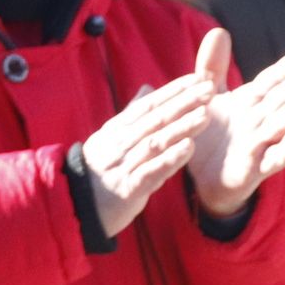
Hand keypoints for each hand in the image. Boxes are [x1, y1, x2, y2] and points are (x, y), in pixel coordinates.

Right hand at [80, 73, 212, 237]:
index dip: (173, 91)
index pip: (148, 105)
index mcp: (117, 129)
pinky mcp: (129, 188)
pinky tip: (189, 147)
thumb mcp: (109, 137)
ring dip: (181, 127)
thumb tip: (148, 88)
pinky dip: (170, 158)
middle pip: (155, 119)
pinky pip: (152, 171)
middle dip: (184, 103)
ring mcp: (124, 165)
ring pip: (156, 142)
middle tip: (209, 89)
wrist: (75, 206)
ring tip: (205, 115)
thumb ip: (131, 114)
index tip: (197, 78)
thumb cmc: (99, 169)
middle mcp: (120, 143)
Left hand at [186, 30, 284, 217]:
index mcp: (252, 103)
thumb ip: (212, 66)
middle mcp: (261, 121)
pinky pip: (272, 159)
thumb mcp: (207, 96)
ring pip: (283, 125)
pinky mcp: (253, 169)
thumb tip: (219, 30)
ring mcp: (260, 145)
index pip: (276, 80)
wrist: (200, 178)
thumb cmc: (211, 134)